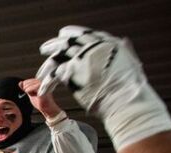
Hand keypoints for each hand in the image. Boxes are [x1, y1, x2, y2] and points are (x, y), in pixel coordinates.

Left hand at [19, 78, 61, 119]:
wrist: (47, 108)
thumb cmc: (40, 102)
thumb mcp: (30, 94)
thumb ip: (25, 88)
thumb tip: (20, 82)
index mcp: (39, 82)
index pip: (26, 81)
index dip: (26, 88)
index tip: (32, 93)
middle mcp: (41, 81)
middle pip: (26, 82)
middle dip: (27, 90)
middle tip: (34, 95)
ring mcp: (42, 84)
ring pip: (28, 85)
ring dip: (29, 92)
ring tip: (36, 95)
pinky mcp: (43, 88)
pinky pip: (32, 87)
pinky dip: (30, 92)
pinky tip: (34, 95)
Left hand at [35, 26, 170, 148]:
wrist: (125, 100)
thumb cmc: (130, 86)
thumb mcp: (130, 61)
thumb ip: (124, 50)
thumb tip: (124, 41)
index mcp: (106, 43)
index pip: (84, 34)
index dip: (71, 35)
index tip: (63, 36)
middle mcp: (92, 47)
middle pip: (67, 42)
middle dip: (54, 45)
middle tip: (45, 49)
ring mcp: (81, 58)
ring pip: (56, 58)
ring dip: (46, 66)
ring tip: (40, 73)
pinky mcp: (72, 72)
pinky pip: (53, 75)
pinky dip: (47, 84)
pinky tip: (43, 91)